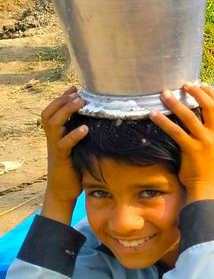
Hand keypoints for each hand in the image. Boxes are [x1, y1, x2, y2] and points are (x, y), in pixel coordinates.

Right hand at [40, 86, 87, 223]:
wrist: (64, 190)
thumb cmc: (74, 166)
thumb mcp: (78, 146)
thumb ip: (82, 133)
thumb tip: (99, 120)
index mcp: (55, 134)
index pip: (52, 110)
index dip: (61, 98)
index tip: (74, 88)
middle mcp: (52, 138)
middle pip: (49, 113)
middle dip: (62, 100)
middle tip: (78, 93)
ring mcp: (55, 148)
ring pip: (53, 124)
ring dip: (66, 111)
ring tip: (81, 103)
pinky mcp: (62, 158)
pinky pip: (64, 144)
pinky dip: (73, 135)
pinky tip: (85, 129)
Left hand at [149, 82, 213, 202]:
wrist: (208, 186)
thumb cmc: (209, 167)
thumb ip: (212, 132)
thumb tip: (201, 118)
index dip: (210, 92)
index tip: (200, 84)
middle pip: (208, 106)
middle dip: (196, 92)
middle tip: (184, 85)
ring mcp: (204, 142)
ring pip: (190, 116)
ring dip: (176, 102)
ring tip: (165, 94)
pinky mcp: (191, 150)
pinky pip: (176, 131)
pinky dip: (163, 121)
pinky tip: (154, 114)